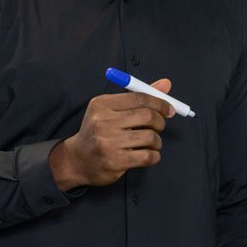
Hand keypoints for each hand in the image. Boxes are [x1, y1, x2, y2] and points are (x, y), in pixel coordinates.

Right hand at [49, 78, 174, 189]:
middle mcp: (103, 122)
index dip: (160, 102)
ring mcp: (108, 143)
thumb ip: (138, 98)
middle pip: (147, 116)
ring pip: (150, 137)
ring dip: (157, 141)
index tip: (169, 109)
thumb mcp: (112, 110)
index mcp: (102, 104)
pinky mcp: (115, 161)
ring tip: (151, 143)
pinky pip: (147, 156)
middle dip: (160, 122)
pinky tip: (149, 155)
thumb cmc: (99, 132)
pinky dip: (154, 156)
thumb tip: (166, 84)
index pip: (139, 98)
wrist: (78, 160)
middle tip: (159, 127)